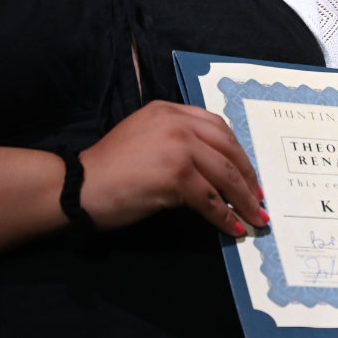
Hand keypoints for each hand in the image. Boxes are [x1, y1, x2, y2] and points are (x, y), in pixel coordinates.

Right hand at [77, 100, 267, 235]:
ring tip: (254, 217)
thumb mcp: (145, 139)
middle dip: (248, 177)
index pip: (217, 127)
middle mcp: (176, 122)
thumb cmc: (108, 169)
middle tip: (258, 199)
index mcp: (169, 110)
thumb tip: (212, 171)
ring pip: (224, 174)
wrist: (79, 186)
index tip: (249, 174)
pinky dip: (225, 216)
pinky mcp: (176, 174)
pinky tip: (233, 228)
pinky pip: (210, 199)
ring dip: (243, 200)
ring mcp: (178, 146)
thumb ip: (176, 142)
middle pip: (228, 148)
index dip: (238, 153)